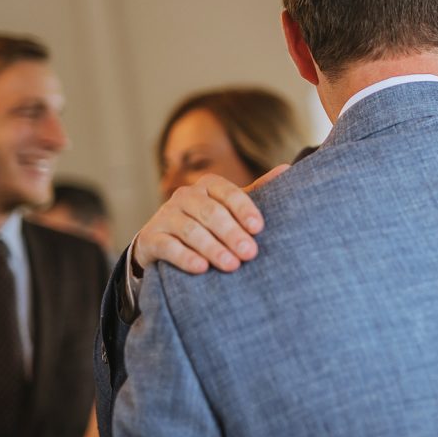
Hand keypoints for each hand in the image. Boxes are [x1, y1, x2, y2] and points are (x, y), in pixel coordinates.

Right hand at [132, 166, 286, 273]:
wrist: (162, 241)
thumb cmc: (207, 222)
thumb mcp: (230, 206)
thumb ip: (256, 191)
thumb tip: (287, 168)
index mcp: (207, 185)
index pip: (228, 193)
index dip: (244, 210)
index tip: (259, 228)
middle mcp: (185, 196)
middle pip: (211, 213)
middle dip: (232, 234)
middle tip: (250, 253)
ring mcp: (165, 216)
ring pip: (191, 230)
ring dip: (213, 248)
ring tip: (232, 266)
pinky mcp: (150, 238)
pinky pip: (168, 246)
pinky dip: (185, 257)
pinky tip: (201, 268)